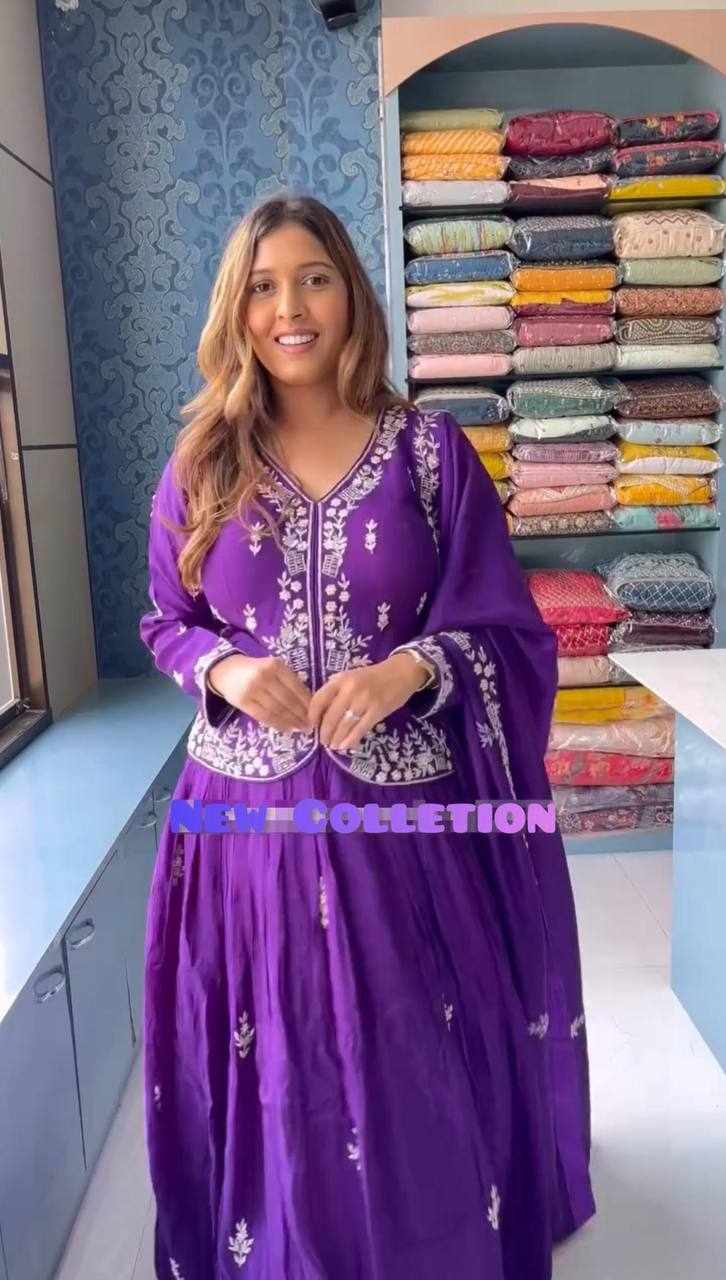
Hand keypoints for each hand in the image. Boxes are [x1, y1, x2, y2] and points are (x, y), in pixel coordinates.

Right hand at [206, 654, 310, 732]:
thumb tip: (309, 703)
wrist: (226, 671)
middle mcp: (264, 676)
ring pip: (277, 710)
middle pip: (287, 700)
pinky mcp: (243, 702)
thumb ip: (288, 681)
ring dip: (291, 721)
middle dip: (301, 715)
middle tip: (310, 726)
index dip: (307, 702)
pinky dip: (277, 724)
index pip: (296, 687)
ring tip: (300, 729)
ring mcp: (252, 689)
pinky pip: (264, 716)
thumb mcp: (273, 668)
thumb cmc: (256, 670)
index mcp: (275, 665)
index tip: (316, 713)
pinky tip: (286, 729)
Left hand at [307, 653, 428, 751]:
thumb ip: (335, 689)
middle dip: (324, 732)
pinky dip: (351, 740)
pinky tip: (345, 746)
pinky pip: (360, 729)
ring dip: (336, 739)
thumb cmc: (372, 676)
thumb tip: (319, 711)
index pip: (319, 699)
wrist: (400, 673)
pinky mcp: (377, 711)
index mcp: (341, 680)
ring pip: (344, 725)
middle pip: (331, 717)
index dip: (312, 715)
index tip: (311, 726)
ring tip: (333, 745)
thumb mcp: (350, 676)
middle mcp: (350, 690)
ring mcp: (364, 701)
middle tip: (322, 740)